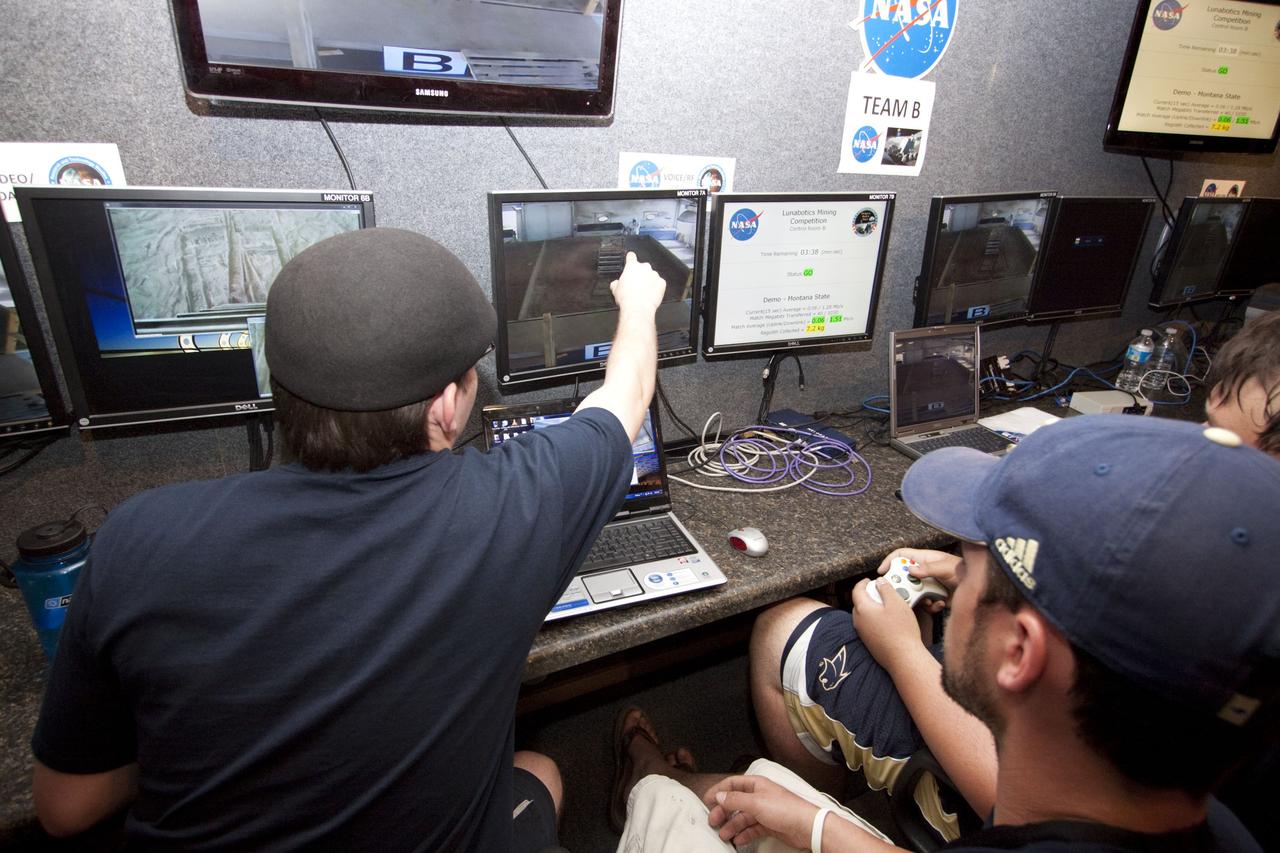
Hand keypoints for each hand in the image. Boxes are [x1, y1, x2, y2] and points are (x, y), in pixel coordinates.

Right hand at [609, 252, 666, 314]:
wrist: (638, 308)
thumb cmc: (627, 298)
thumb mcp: (615, 289)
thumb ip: (616, 282)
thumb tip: (616, 283)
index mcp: (632, 266)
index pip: (631, 256)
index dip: (630, 258)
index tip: (631, 259)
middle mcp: (644, 268)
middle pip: (643, 268)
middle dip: (640, 274)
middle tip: (636, 285)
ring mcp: (654, 275)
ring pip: (652, 276)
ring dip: (649, 281)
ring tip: (643, 292)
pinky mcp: (662, 283)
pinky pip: (659, 284)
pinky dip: (656, 288)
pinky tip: (650, 295)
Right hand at [704, 774, 818, 848]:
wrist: (806, 826)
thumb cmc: (784, 809)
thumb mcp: (755, 802)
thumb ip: (735, 799)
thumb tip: (719, 796)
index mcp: (756, 784)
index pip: (732, 783)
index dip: (718, 791)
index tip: (707, 801)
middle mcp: (759, 796)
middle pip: (735, 802)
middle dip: (723, 812)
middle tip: (713, 822)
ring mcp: (764, 811)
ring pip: (743, 817)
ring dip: (732, 826)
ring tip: (724, 835)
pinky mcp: (769, 825)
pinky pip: (752, 829)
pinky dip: (744, 834)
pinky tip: (738, 840)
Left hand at [852, 577, 930, 671]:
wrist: (903, 658)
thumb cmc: (901, 630)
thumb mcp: (896, 603)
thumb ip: (886, 589)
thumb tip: (879, 581)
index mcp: (862, 609)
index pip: (856, 590)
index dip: (863, 582)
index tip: (869, 580)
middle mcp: (858, 621)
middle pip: (859, 603)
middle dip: (868, 596)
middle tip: (881, 593)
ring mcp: (862, 633)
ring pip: (864, 615)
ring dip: (872, 608)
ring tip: (888, 607)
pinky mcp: (868, 642)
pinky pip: (868, 626)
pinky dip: (874, 620)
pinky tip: (888, 622)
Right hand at [877, 548, 959, 614]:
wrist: (980, 588)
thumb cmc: (964, 571)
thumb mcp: (946, 567)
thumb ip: (928, 568)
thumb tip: (910, 570)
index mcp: (925, 559)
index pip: (902, 555)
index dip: (890, 561)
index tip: (882, 572)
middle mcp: (924, 572)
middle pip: (904, 577)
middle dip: (903, 586)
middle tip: (903, 594)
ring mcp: (929, 585)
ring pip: (913, 593)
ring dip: (918, 599)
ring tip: (928, 600)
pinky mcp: (934, 597)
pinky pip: (924, 604)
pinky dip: (930, 606)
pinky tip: (940, 604)